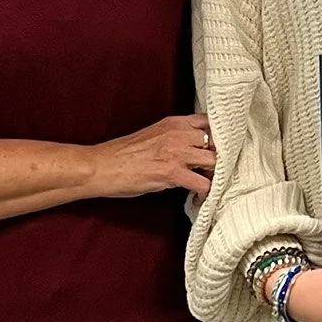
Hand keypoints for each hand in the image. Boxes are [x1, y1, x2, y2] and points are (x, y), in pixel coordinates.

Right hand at [92, 114, 214, 198]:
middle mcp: (179, 134)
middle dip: (219, 159)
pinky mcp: (172, 173)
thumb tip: (194, 151)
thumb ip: (175, 139)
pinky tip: (197, 198)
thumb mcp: (153, 136)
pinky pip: (203, 184)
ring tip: (206, 185)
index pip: (210, 123)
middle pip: (217, 143)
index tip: (218, 151)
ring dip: (215, 176)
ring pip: (215, 162)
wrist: (101, 166)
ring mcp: (177, 152)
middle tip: (212, 172)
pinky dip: (204, 193)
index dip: (218, 138)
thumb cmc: (123, 155)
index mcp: (174, 123)